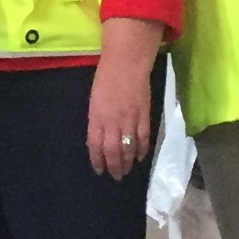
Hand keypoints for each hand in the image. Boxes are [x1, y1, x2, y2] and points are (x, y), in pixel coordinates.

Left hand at [87, 19, 164, 178]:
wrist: (126, 62)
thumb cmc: (106, 78)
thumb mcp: (95, 101)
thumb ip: (97, 120)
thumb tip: (99, 139)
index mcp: (97, 116)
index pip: (95, 145)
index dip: (97, 160)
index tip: (99, 170)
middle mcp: (112, 121)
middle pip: (113, 151)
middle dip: (113, 167)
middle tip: (115, 176)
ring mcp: (129, 120)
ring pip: (128, 149)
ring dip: (127, 163)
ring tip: (126, 171)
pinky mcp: (144, 116)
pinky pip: (143, 138)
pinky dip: (141, 150)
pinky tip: (139, 157)